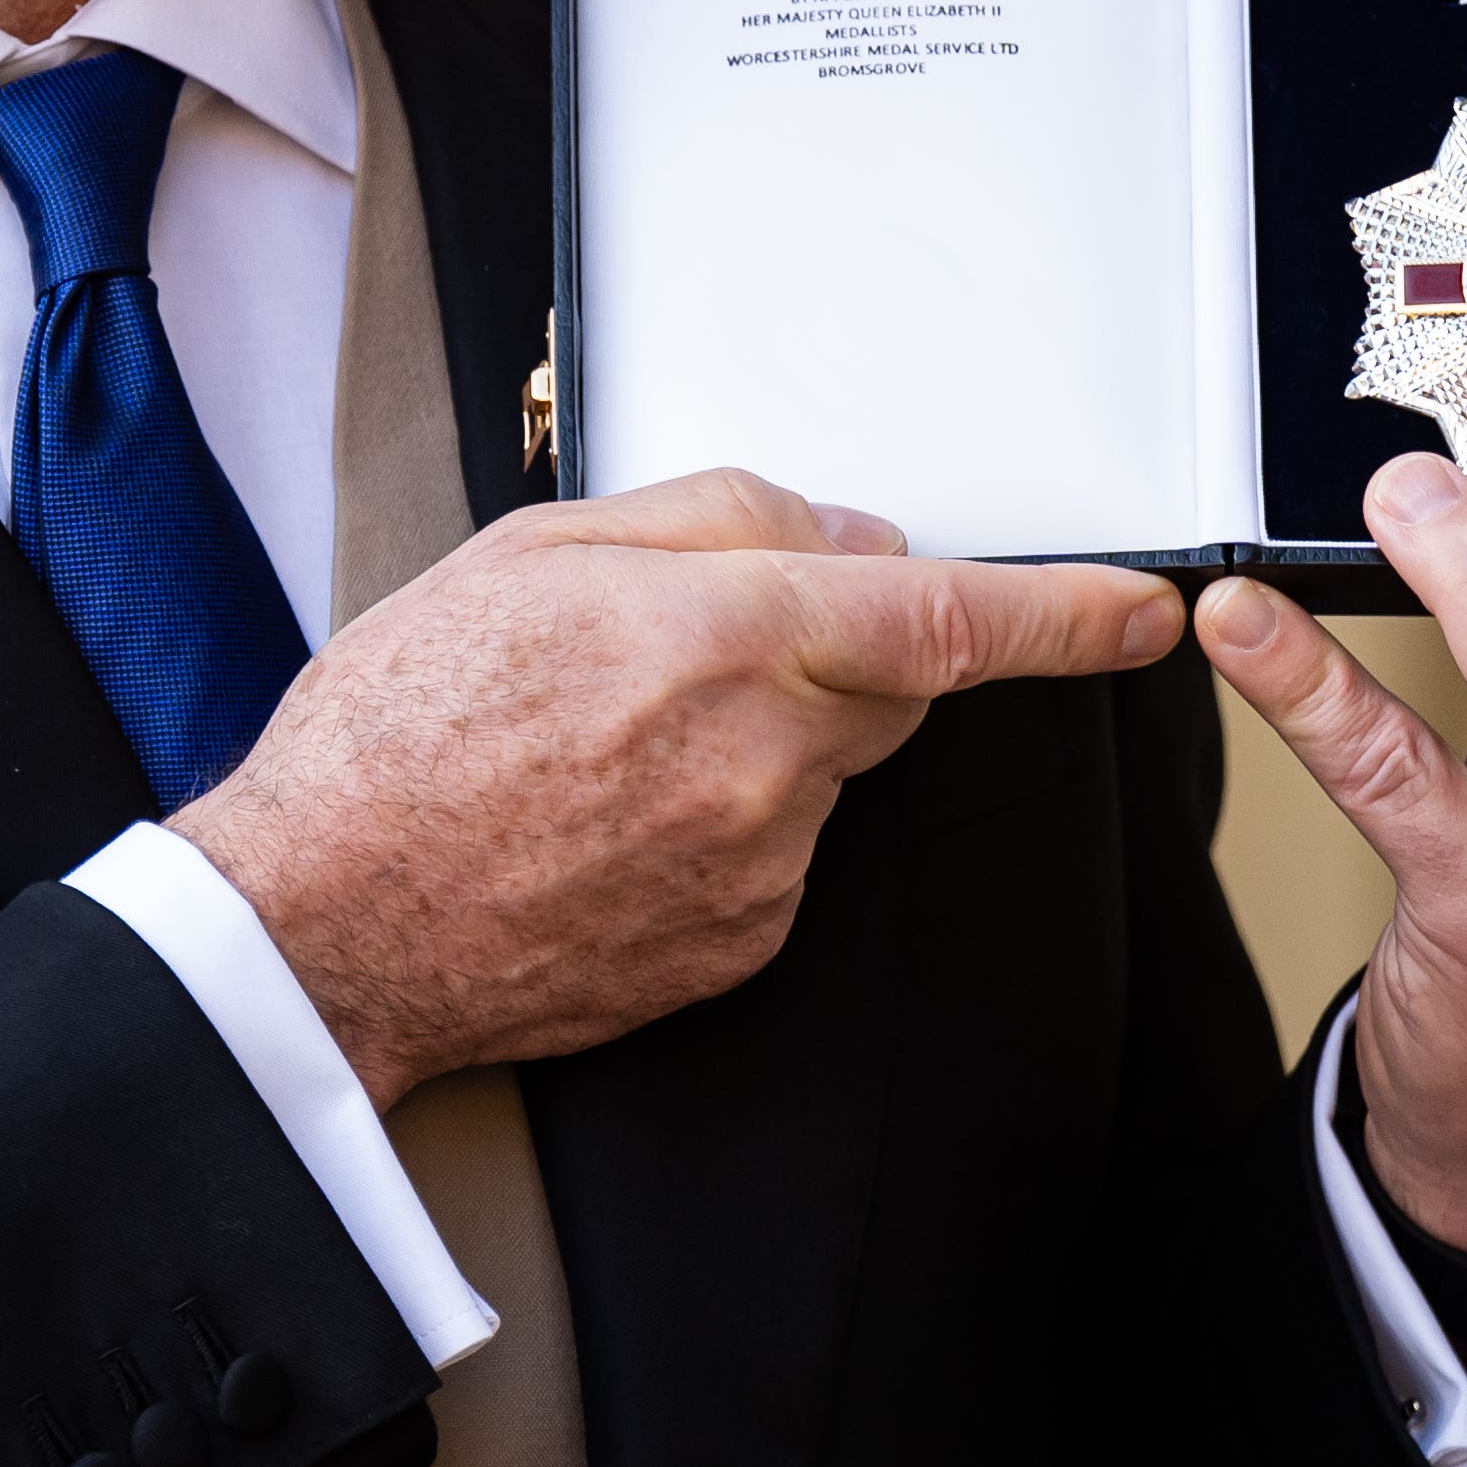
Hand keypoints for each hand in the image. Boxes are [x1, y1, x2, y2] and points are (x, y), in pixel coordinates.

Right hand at [169, 469, 1182, 1107]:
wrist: (324, 923)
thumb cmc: (396, 731)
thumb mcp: (527, 552)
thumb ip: (708, 519)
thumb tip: (831, 532)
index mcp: (718, 638)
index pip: (945, 614)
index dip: (1065, 611)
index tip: (1142, 607)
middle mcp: (761, 759)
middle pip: (889, 686)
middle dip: (835, 653)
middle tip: (688, 653)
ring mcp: (757, 867)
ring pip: (824, 773)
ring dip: (760, 743)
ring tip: (602, 749)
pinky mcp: (737, 947)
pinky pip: (776, 858)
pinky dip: (720, 826)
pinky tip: (604, 823)